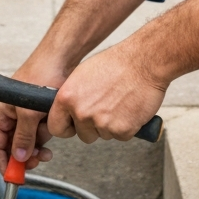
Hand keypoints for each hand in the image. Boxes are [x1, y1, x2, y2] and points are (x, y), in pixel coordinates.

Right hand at [0, 59, 59, 171]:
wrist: (61, 58)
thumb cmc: (40, 74)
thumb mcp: (29, 112)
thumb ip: (23, 137)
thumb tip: (19, 157)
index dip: (3, 162)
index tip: (13, 176)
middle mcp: (9, 113)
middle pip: (13, 145)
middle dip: (26, 153)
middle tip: (38, 159)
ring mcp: (24, 112)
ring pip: (29, 139)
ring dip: (39, 141)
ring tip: (48, 132)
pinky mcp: (37, 110)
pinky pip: (39, 130)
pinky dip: (46, 132)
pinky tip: (52, 125)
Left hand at [47, 41, 166, 143]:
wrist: (143, 62)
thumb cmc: (116, 64)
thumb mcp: (82, 75)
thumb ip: (73, 96)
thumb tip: (69, 110)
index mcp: (67, 98)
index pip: (56, 127)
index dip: (67, 127)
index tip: (73, 126)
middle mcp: (82, 112)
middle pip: (83, 134)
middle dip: (93, 127)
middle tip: (106, 109)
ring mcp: (102, 123)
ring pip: (103, 135)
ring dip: (111, 125)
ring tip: (120, 103)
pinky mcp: (121, 130)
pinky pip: (121, 136)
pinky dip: (127, 126)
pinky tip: (130, 108)